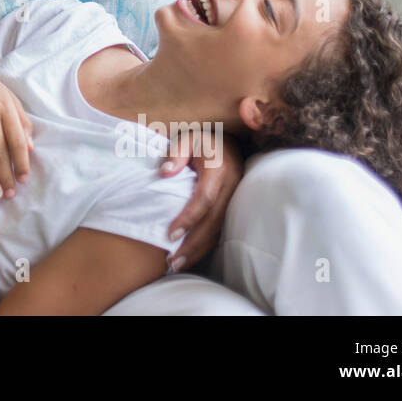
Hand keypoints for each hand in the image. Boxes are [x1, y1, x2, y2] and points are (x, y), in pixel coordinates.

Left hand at [160, 128, 243, 271]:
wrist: (229, 139)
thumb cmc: (202, 138)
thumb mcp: (187, 137)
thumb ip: (176, 153)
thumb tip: (165, 173)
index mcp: (220, 168)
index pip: (204, 199)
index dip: (188, 218)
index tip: (170, 234)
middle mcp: (232, 186)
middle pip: (213, 221)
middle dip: (193, 244)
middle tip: (173, 261)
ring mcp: (236, 197)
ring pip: (219, 229)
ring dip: (200, 249)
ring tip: (178, 264)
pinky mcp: (235, 205)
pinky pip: (222, 228)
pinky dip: (206, 243)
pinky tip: (191, 254)